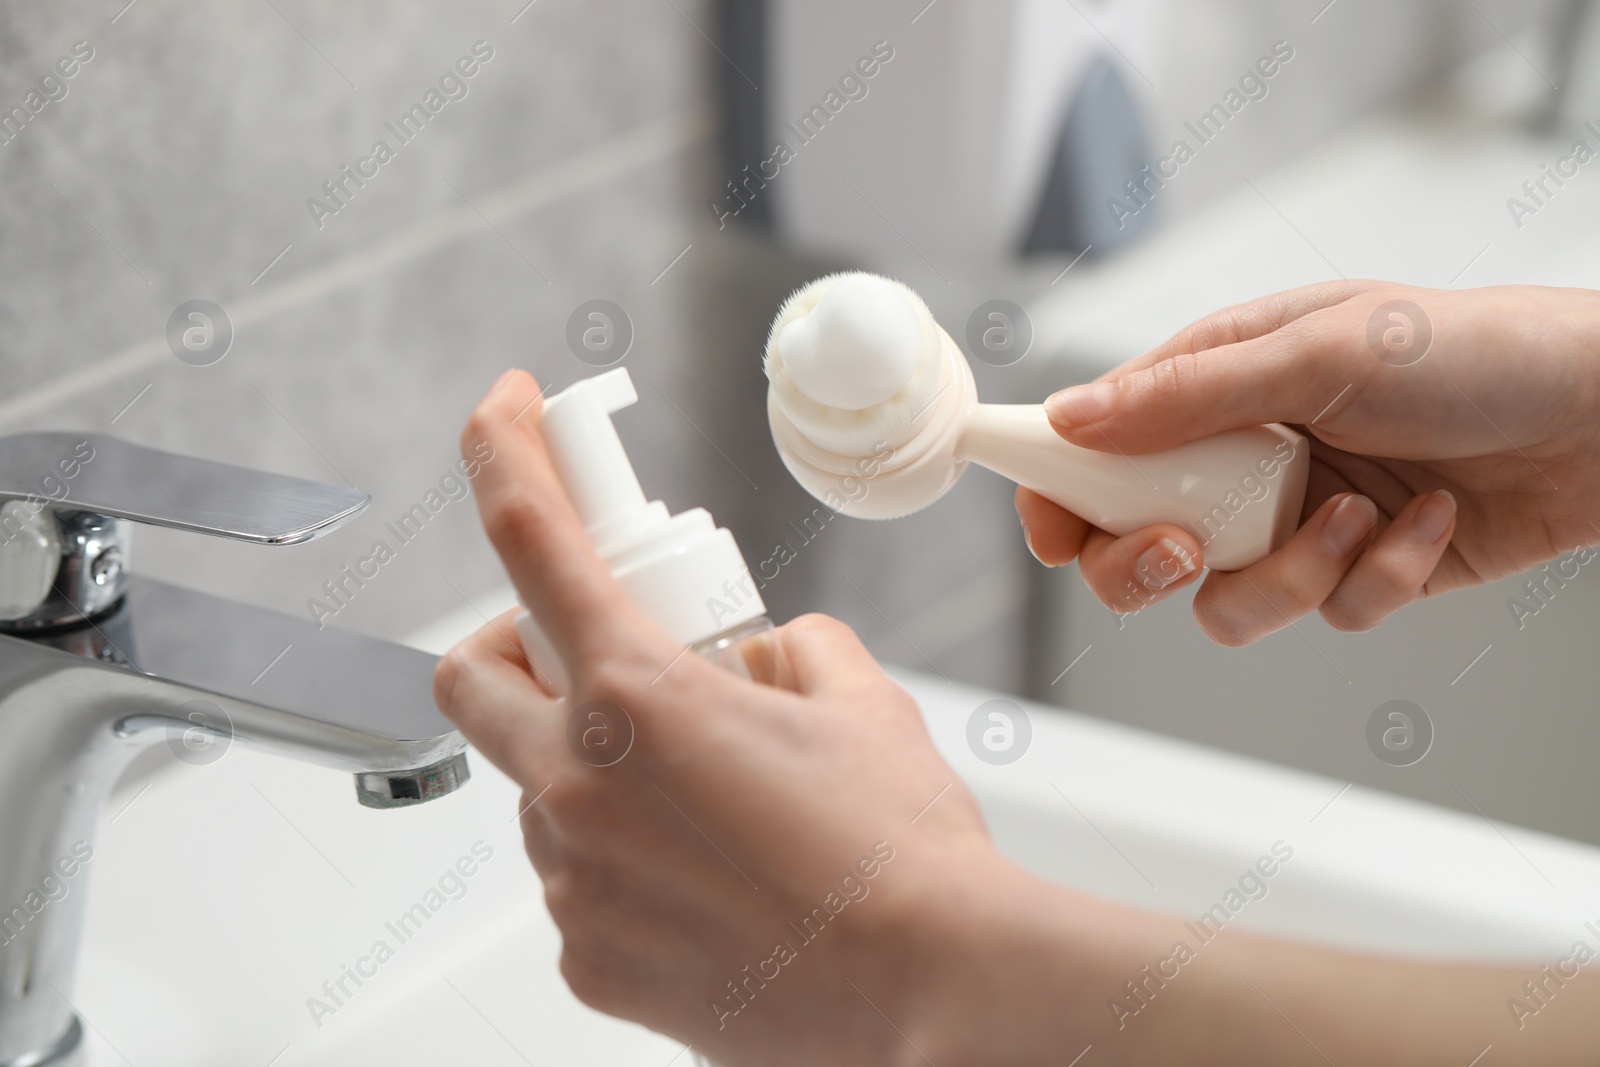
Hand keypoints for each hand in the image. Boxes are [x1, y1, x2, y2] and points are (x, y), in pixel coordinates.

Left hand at [433, 370, 994, 1066]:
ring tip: (697, 791)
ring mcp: (574, 880)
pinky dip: (618, 857)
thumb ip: (786, 649)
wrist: (933, 994)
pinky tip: (704, 873)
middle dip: (518, 646)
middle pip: (473, 674)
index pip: (531, 535)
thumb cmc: (899, 853)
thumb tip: (757, 658)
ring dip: (586, 763)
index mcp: (638, 694)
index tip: (501, 411)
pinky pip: (574, 880)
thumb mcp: (856, 696)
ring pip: (532, 787)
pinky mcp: (589, 957)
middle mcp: (578, 787)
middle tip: (598, 654)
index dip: (502, 450)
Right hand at [1017, 281, 1599, 643]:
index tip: (1051, 527)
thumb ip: (1189, 394)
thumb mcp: (1323, 352)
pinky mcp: (1357, 571)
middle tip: (1188, 550)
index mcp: (1216, 384)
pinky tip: (1427, 521)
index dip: (1057, 489)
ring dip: (1287, 577)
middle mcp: (1243, 457)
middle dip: (1148, 563)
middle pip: (1133, 545)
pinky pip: (1325, 612)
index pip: (1096, 444)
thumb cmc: (1478, 352)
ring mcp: (1295, 519)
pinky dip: (1379, 576)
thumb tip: (1072, 419)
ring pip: (1224, 601)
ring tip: (1354, 522)